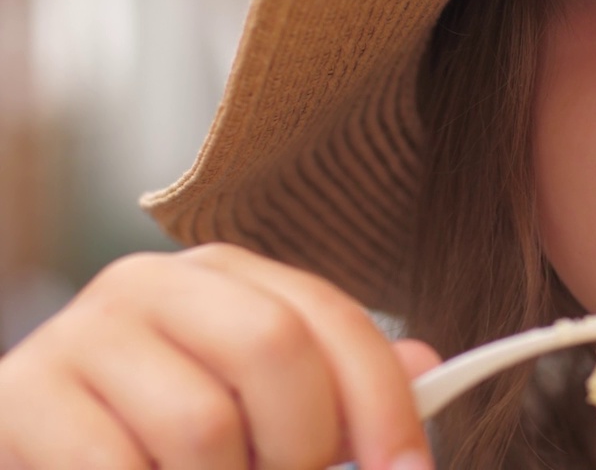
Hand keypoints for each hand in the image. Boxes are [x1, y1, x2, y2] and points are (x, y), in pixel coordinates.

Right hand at [0, 243, 439, 469]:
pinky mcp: (24, 394)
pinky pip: (118, 468)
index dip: (385, 404)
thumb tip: (425, 364)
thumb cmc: (161, 433)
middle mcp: (155, 283)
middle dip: (304, 446)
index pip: (332, 320)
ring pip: (202, 426)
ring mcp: (83, 332)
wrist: (44, 452)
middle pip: (273, 348)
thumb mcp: (254, 403)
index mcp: (227, 276)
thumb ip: (334, 384)